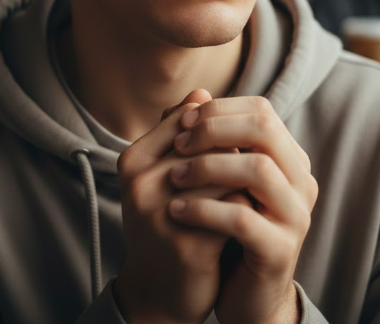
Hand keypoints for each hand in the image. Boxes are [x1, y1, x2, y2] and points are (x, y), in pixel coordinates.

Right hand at [115, 90, 232, 323]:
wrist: (158, 289)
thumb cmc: (165, 217)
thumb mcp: (162, 170)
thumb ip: (178, 131)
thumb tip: (202, 91)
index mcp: (132, 160)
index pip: (188, 119)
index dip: (216, 130)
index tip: (228, 145)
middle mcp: (140, 184)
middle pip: (208, 145)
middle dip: (233, 154)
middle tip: (246, 169)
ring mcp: (161, 215)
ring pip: (224, 174)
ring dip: (242, 181)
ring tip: (247, 191)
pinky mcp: (187, 245)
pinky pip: (232, 209)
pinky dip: (245, 208)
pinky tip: (246, 215)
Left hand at [169, 95, 316, 323]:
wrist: (246, 295)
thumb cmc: (227, 228)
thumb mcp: (216, 178)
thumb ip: (206, 138)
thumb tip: (194, 94)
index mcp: (288, 158)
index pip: (261, 110)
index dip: (220, 109)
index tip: (183, 120)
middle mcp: (301, 181)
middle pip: (264, 130)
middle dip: (215, 129)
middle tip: (178, 143)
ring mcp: (296, 216)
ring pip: (258, 170)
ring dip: (208, 167)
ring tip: (172, 178)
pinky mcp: (281, 251)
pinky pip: (243, 219)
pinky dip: (204, 210)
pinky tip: (175, 211)